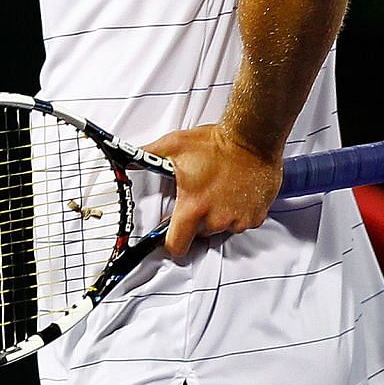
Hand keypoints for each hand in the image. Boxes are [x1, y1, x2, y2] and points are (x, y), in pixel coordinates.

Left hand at [143, 124, 282, 259]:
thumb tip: (128, 159)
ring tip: (218, 191)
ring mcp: (237, 220)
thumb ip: (146, 155)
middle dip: (196, 220)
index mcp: (193, 207)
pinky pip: (241, 222)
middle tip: (198, 196)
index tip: (169, 236)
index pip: (176, 245)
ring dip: (217, 215)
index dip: (170, 242)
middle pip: (198, 234)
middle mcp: (216, 218)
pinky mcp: (255, 217)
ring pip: (220, 228)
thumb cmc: (215, 143)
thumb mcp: (173, 146)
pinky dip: (237, 212)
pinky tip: (233, 193)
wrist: (251, 138)